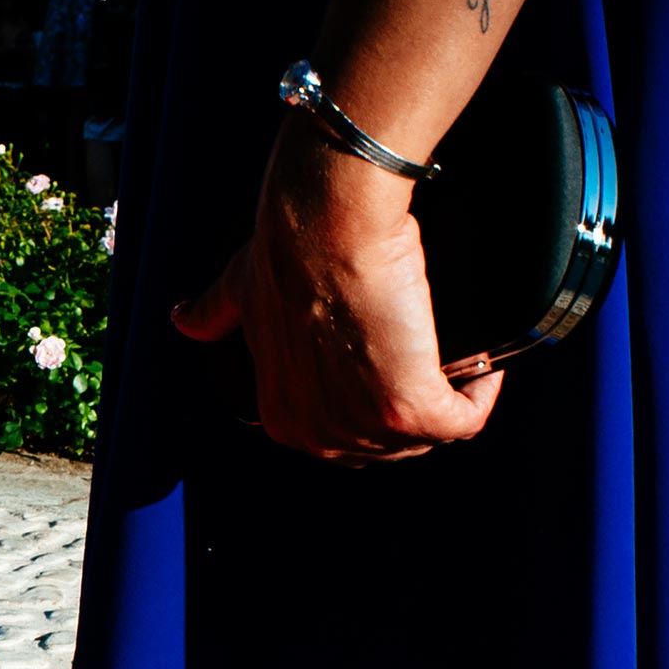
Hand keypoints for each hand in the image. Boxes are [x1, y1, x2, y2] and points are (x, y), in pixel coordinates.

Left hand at [172, 121, 499, 460]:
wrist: (326, 224)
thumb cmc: (286, 249)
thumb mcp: (240, 291)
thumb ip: (216, 312)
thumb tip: (184, 319)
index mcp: (282, 415)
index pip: (345, 436)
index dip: (377, 401)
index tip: (402, 361)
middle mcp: (316, 436)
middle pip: (392, 444)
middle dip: (420, 405)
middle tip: (436, 356)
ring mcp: (362, 429)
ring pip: (429, 435)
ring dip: (452, 398)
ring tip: (460, 355)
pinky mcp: (407, 412)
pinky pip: (463, 422)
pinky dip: (480, 395)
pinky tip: (485, 364)